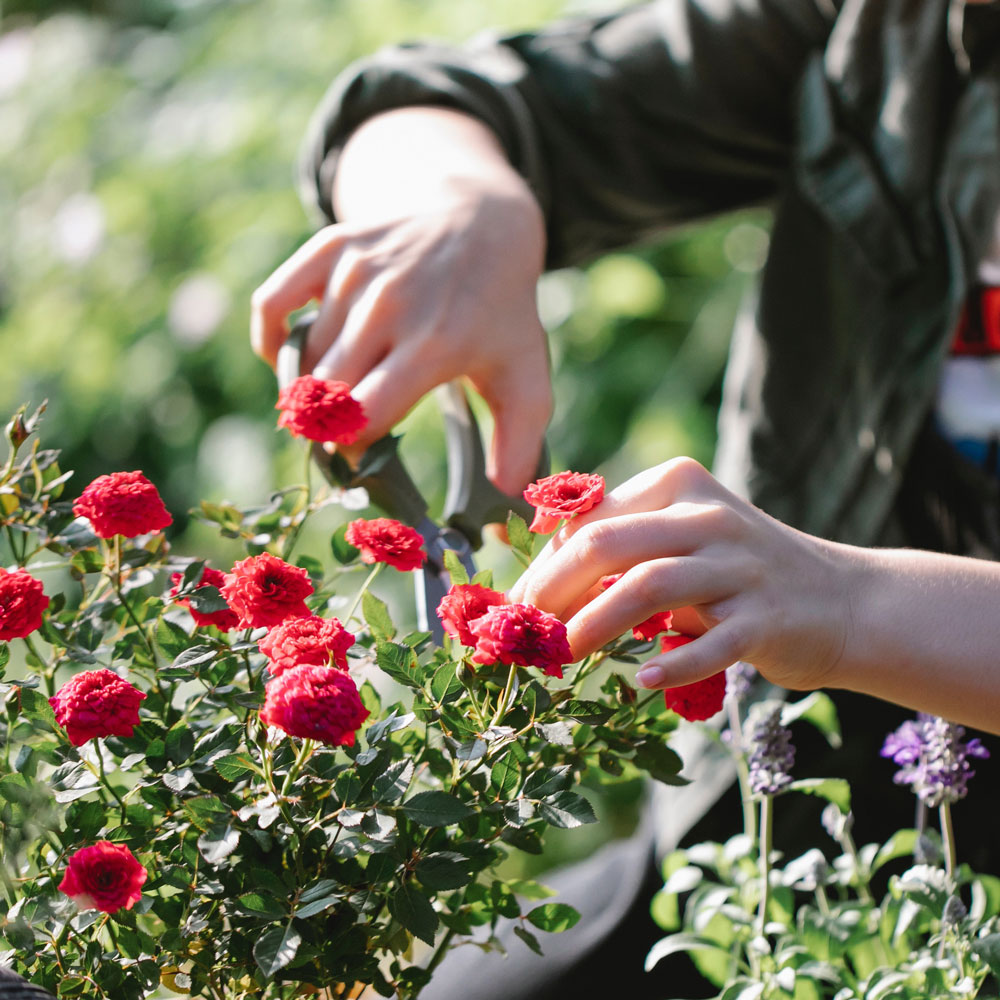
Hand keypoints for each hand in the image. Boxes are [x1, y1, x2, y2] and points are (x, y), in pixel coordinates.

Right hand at [250, 108, 551, 494]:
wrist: (481, 223)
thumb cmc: (500, 315)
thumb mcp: (524, 377)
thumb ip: (519, 444)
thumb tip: (506, 502)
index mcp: (435, 344)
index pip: (364, 417)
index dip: (353, 449)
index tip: (362, 459)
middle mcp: (391, 306)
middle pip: (325, 393)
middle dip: (327, 426)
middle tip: (344, 434)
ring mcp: (357, 273)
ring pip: (303, 358)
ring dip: (311, 387)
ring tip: (339, 393)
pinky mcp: (332, 248)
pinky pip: (272, 305)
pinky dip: (271, 340)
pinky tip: (292, 359)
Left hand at [509, 457, 857, 692]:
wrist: (844, 602)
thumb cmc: (739, 574)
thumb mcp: (683, 540)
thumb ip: (622, 546)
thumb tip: (535, 582)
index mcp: (678, 484)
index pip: (590, 518)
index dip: (544, 564)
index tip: (516, 605)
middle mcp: (708, 516)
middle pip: (607, 543)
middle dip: (553, 588)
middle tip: (527, 630)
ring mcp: (740, 566)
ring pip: (647, 585)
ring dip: (594, 624)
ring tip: (563, 654)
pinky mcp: (766, 617)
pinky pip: (710, 643)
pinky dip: (673, 663)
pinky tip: (644, 680)